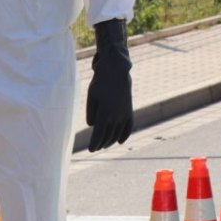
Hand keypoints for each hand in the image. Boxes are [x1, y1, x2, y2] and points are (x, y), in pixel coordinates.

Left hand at [86, 19, 132, 151]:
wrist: (116, 70)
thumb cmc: (100, 82)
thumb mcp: (91, 96)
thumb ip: (91, 113)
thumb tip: (92, 126)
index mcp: (104, 113)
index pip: (98, 135)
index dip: (94, 143)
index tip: (91, 149)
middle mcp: (116, 115)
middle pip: (108, 136)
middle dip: (101, 143)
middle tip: (95, 147)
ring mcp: (124, 113)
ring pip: (118, 133)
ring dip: (111, 140)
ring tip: (105, 144)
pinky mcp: (129, 109)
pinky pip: (128, 126)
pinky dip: (125, 135)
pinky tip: (121, 141)